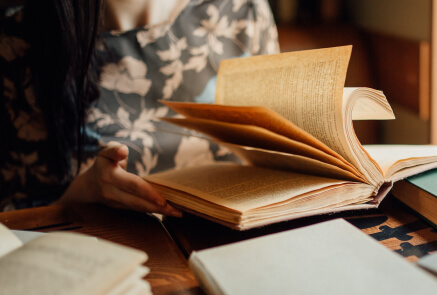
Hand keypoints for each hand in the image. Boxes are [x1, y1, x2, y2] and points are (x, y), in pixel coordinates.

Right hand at [60, 141, 181, 216]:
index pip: (132, 185)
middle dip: (158, 207)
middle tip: (176, 210)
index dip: (148, 192)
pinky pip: (139, 209)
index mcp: (109, 176)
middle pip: (138, 202)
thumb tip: (123, 150)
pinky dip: (154, 211)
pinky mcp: (122, 208)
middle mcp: (112, 192)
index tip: (163, 199)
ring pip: (140, 208)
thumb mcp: (105, 152)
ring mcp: (116, 203)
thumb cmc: (103, 164)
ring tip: (178, 213)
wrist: (88, 186)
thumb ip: (114, 149)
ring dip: (159, 211)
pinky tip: (169, 211)